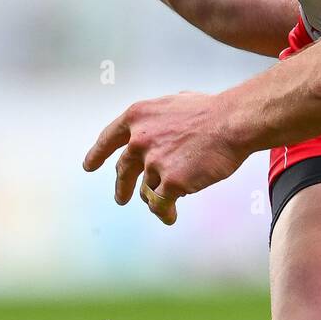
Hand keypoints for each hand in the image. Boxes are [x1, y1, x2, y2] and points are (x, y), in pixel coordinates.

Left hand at [83, 92, 246, 224]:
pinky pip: (160, 204)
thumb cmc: (210, 111)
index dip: (98, 153)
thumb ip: (158, 119)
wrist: (230, 123)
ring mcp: (153, 162)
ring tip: (168, 204)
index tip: (89, 166)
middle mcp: (139, 139)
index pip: (109, 138)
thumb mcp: (174, 103)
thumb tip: (156, 128)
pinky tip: (170, 216)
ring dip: (155, 197)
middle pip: (123, 170)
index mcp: (137, 117)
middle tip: (121, 198)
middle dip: (121, 186)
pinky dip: (164, 212)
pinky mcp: (170, 182)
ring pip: (146, 189)